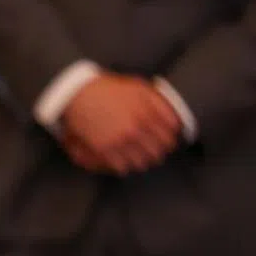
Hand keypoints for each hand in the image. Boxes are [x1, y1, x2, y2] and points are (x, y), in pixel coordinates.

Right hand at [60, 74, 180, 173]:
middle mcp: (136, 128)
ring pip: (142, 162)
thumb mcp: (139, 87)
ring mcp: (120, 140)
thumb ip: (160, 102)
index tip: (166, 141)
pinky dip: (125, 166)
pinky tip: (123, 159)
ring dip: (142, 160)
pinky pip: (122, 167)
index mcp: (147, 113)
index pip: (170, 135)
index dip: (170, 139)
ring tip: (138, 156)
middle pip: (158, 151)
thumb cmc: (110, 89)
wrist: (79, 94)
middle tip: (152, 150)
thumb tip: (175, 119)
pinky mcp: (104, 149)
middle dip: (157, 151)